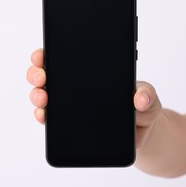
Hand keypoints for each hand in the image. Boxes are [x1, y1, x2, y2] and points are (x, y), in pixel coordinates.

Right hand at [26, 48, 162, 148]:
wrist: (141, 133)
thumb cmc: (143, 109)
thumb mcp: (149, 98)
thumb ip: (148, 95)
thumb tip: (139, 98)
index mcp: (92, 70)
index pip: (64, 56)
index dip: (48, 53)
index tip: (42, 54)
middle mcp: (76, 85)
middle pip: (47, 74)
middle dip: (36, 73)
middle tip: (42, 77)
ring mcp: (70, 105)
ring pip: (44, 95)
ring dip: (37, 94)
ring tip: (42, 99)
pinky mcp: (70, 124)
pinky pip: (51, 118)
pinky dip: (43, 116)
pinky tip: (44, 116)